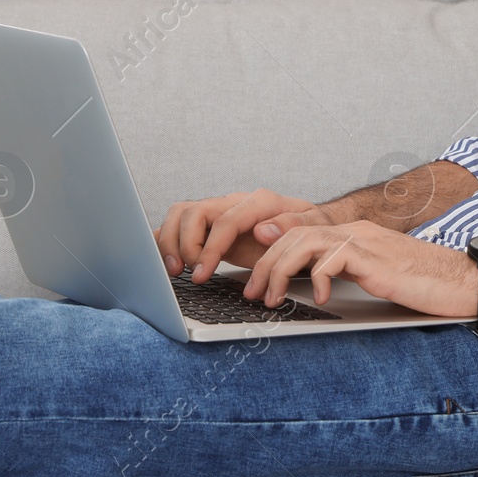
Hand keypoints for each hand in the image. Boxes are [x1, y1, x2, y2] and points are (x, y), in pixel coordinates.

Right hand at [155, 189, 339, 282]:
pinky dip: (167, 239)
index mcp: (259, 202)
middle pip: (193, 211)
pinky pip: (180, 224)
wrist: (307, 225)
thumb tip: (263, 230)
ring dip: (171, 241)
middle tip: (186, 272)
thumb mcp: (313, 226)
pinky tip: (164, 260)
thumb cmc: (308, 228)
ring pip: (181, 214)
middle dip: (184, 244)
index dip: (208, 248)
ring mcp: (220, 212)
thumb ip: (291, 224)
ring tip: (175, 270)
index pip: (224, 220)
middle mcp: (234, 202)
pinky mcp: (211, 226)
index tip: (202, 274)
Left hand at [242, 219, 477, 317]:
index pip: (303, 231)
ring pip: (306, 240)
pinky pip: (332, 258)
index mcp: (356, 235)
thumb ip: (349, 274)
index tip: (256, 279)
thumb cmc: (427, 285)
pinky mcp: (376, 258)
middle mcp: (358, 232)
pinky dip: (317, 278)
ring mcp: (367, 242)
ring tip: (271, 297)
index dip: (273, 252)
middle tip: (251, 292)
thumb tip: (315, 286)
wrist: (465, 282)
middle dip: (265, 262)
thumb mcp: (378, 278)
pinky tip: (320, 298)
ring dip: (279, 269)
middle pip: (296, 232)